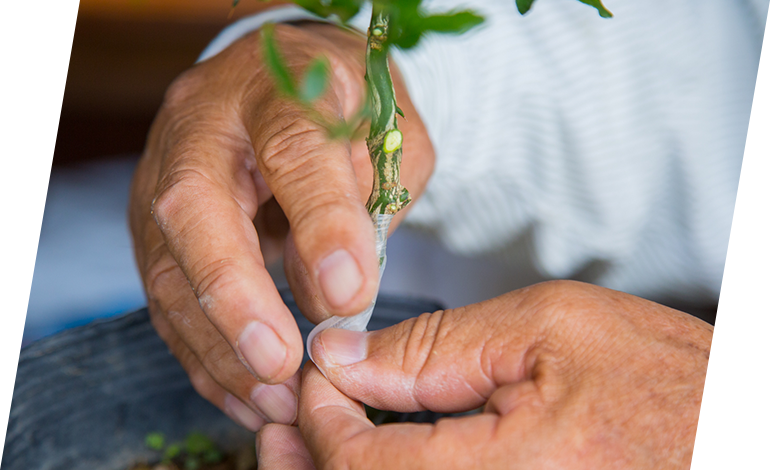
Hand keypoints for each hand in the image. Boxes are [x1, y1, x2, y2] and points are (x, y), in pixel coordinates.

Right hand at [128, 23, 433, 429]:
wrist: (287, 85)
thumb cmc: (346, 113)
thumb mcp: (384, 137)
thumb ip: (364, 200)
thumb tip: (330, 296)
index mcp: (273, 87)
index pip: (292, 146)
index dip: (320, 220)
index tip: (349, 292)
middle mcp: (200, 125)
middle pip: (193, 208)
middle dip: (235, 297)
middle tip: (281, 364)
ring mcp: (162, 177)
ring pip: (168, 267)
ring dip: (219, 347)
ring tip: (275, 401)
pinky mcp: (155, 228)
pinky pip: (167, 299)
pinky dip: (205, 356)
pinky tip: (244, 395)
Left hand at [257, 281, 769, 468]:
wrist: (747, 445)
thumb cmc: (670, 383)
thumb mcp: (548, 328)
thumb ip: (437, 347)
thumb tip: (346, 354)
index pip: (362, 463)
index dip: (319, 413)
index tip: (315, 370)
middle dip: (308, 461)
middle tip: (281, 420)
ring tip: (310, 438)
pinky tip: (376, 455)